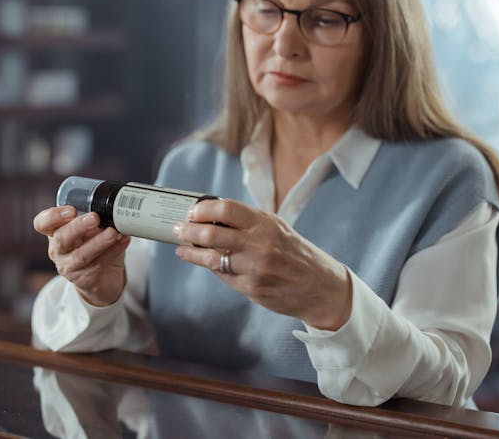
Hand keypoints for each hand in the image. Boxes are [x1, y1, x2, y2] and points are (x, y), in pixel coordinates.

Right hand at [33, 206, 129, 306]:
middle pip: (61, 238)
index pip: (42, 223)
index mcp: (55, 232)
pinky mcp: (84, 279)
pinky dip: (114, 251)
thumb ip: (94, 216)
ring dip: (99, 242)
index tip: (71, 210)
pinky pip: (99, 264)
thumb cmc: (93, 244)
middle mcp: (58, 250)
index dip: (53, 216)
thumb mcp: (89, 228)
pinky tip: (124, 240)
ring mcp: (69, 266)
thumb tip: (112, 205)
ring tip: (113, 232)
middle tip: (95, 217)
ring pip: (81, 255)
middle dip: (78, 227)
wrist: (102, 277)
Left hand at [172, 198, 351, 330]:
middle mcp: (260, 244)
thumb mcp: (276, 228)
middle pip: (211, 234)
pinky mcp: (252, 288)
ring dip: (192, 252)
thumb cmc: (294, 252)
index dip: (203, 210)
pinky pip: (223, 275)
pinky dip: (210, 267)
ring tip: (182, 248)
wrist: (320, 287)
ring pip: (211, 258)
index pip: (226, 209)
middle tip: (178, 228)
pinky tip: (203, 261)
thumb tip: (210, 216)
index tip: (192, 212)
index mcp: (266, 223)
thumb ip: (246, 222)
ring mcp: (255, 268)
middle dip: (188, 231)